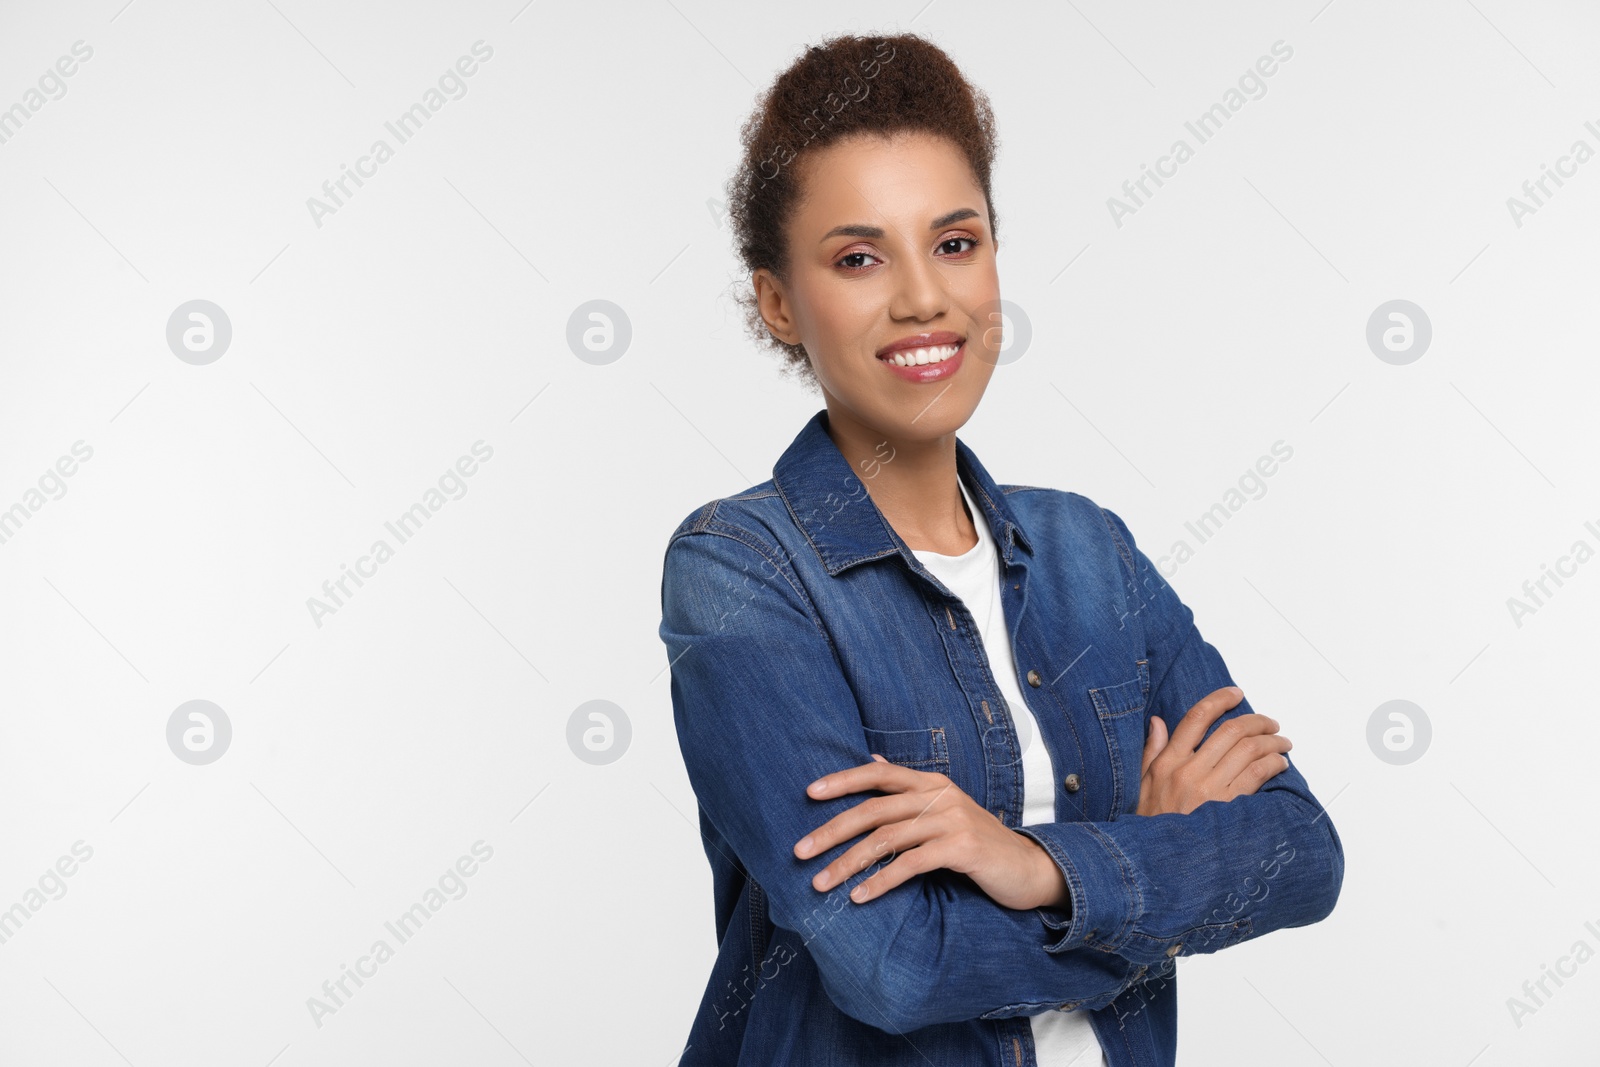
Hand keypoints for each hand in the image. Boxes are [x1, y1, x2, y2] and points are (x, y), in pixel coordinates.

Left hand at [794, 754, 1062, 909]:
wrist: (1029, 868)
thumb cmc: (978, 842)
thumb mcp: (944, 809)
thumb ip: (910, 789)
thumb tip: (875, 758)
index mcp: (930, 782)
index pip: (878, 772)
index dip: (842, 780)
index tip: (808, 793)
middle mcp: (939, 795)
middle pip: (873, 809)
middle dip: (831, 831)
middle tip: (800, 851)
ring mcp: (951, 820)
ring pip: (885, 839)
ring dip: (848, 863)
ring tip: (821, 883)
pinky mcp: (961, 848)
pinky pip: (910, 864)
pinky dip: (880, 880)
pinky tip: (860, 896)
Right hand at [1136, 686, 1291, 816]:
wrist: (1159, 865)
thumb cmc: (1150, 826)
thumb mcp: (1140, 785)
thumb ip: (1151, 751)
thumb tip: (1157, 721)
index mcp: (1167, 762)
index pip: (1196, 717)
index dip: (1219, 699)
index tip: (1235, 693)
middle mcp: (1189, 771)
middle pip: (1230, 730)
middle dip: (1257, 721)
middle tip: (1270, 723)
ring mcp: (1210, 790)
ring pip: (1249, 750)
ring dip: (1272, 741)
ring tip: (1282, 742)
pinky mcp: (1228, 808)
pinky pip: (1258, 774)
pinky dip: (1273, 763)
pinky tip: (1280, 763)